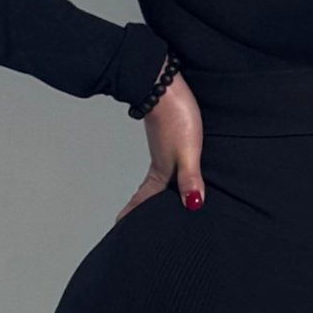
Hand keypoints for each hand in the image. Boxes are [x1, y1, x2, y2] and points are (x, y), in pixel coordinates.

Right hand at [115, 70, 206, 219]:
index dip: (134, 215)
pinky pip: (165, 164)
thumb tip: (193, 205)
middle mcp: (160, 163)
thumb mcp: (187, 152)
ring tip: (152, 204)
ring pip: (156, 178)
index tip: (120, 227)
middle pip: (147, 192)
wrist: (165, 84)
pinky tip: (173, 171)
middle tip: (132, 221)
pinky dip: (165, 176)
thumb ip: (189, 178)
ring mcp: (164, 150)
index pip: (145, 200)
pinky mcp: (169, 138)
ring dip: (152, 192)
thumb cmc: (177, 117)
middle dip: (140, 207)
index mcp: (161, 171)